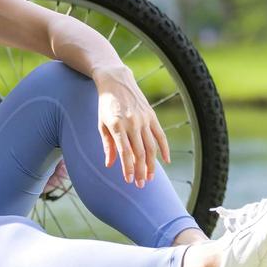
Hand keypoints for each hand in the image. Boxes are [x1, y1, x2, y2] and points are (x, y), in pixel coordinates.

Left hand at [93, 67, 171, 186]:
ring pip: (151, 147)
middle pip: (140, 153)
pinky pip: (160, 135)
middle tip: (140, 185)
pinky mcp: (152, 116)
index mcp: (117, 126)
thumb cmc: (105, 105)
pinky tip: (165, 161)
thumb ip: (107, 145)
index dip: (127, 168)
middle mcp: (132, 123)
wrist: (116, 81)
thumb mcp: (101, 124)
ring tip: (149, 177)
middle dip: (140, 171)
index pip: (125, 153)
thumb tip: (110, 165)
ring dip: (151, 164)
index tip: (128, 180)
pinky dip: (164, 149)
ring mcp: (144, 119)